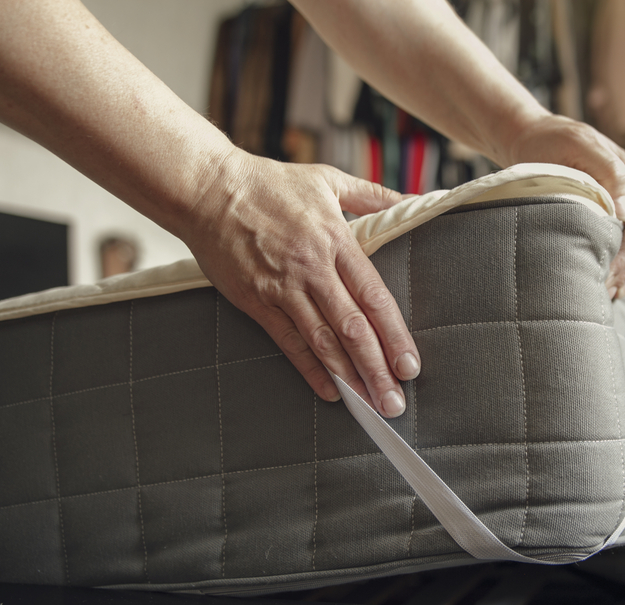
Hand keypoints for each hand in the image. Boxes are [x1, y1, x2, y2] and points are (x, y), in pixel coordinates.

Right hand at [186, 150, 419, 417]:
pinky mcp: (255, 301)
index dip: (394, 334)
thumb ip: (375, 196)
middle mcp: (312, 269)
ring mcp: (282, 288)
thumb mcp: (329, 180)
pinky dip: (309, 369)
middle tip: (395, 401)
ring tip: (370, 404)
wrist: (207, 188)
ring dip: (348, 376)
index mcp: (336, 241)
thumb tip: (417, 200)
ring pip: (322, 340)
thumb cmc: (271, 184)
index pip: (374, 296)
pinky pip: (287, 342)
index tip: (410, 365)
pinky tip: (329, 391)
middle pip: (352, 327)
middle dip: (377, 368)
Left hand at [506, 114, 624, 298]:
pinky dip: (621, 268)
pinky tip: (608, 283)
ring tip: (606, 293)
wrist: (529, 136)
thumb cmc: (549, 140)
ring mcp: (624, 205)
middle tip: (605, 290)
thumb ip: (608, 173)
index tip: (606, 275)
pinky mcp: (610, 216)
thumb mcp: (578, 146)